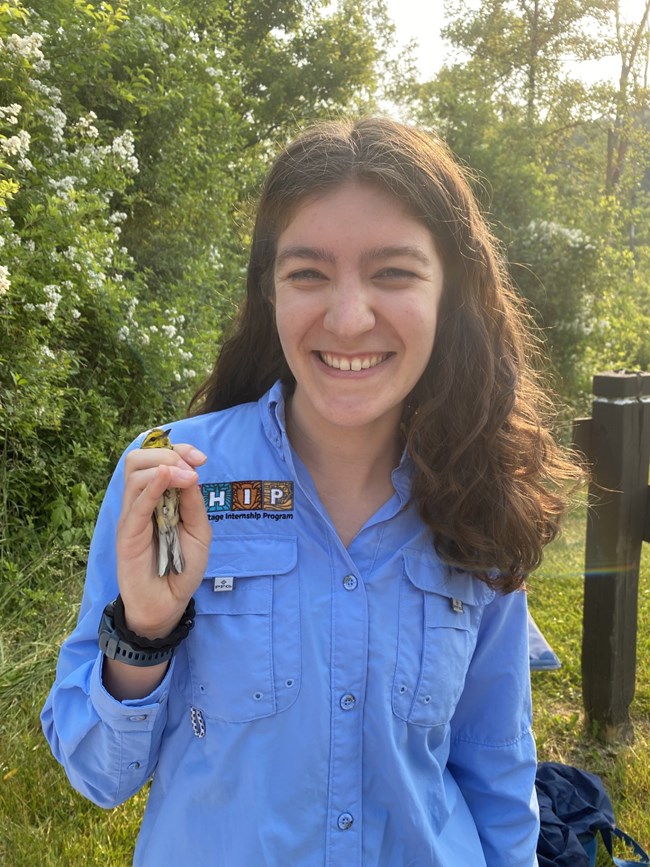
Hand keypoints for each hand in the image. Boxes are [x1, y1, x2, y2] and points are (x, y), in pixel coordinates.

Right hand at [115, 442, 210, 639]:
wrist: (168, 603)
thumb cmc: (183, 568)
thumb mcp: (199, 531)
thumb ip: (193, 503)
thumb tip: (191, 473)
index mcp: (158, 498)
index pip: (157, 459)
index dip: (178, 450)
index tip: (201, 459)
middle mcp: (141, 502)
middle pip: (138, 458)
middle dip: (168, 454)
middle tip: (191, 469)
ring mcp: (132, 516)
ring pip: (134, 474)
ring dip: (164, 467)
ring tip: (187, 478)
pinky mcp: (127, 533)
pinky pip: (136, 503)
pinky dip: (152, 486)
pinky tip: (166, 478)